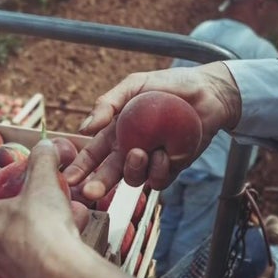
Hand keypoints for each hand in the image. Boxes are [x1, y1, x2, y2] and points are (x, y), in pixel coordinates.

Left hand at [0, 140, 138, 277]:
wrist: (60, 275)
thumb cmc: (42, 225)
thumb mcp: (44, 184)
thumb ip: (42, 161)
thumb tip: (46, 145)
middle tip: (18, 216)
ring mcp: (0, 272)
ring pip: (2, 255)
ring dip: (16, 244)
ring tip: (42, 233)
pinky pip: (23, 269)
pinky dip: (34, 260)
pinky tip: (56, 252)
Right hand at [64, 61, 240, 200]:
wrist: (208, 92)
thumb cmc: (169, 85)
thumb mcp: (134, 85)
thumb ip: (108, 103)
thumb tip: (84, 129)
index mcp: (116, 133)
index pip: (93, 154)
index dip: (79, 167)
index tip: (68, 178)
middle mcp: (131, 151)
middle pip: (108, 174)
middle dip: (97, 184)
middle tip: (90, 191)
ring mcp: (151, 162)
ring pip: (133, 179)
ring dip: (133, 169)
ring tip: (140, 152)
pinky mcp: (172, 168)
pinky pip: (159, 180)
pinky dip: (159, 170)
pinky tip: (164, 153)